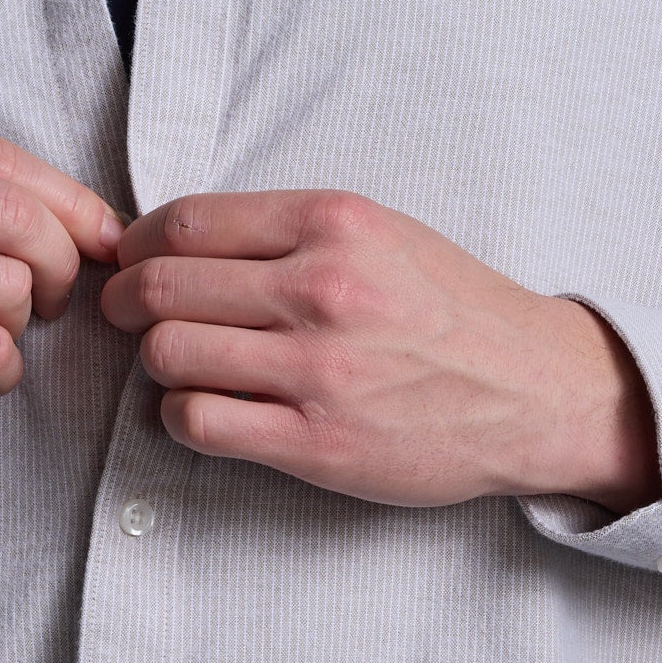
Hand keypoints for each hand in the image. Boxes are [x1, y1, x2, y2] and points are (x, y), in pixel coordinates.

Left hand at [99, 189, 659, 509]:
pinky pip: (199, 422)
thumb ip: (288, 230)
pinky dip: (181, 416)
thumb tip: (179, 237)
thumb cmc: (453, 310)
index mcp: (335, 224)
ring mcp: (319, 369)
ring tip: (181, 365)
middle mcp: (322, 289)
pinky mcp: (318, 441)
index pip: (186, 221)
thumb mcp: (382, 233)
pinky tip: (206, 410)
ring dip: (156, 361)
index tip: (130, 259)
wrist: (536, 390)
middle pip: (162, 287)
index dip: (136, 243)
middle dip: (126, 302)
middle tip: (127, 315)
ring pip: (168, 354)